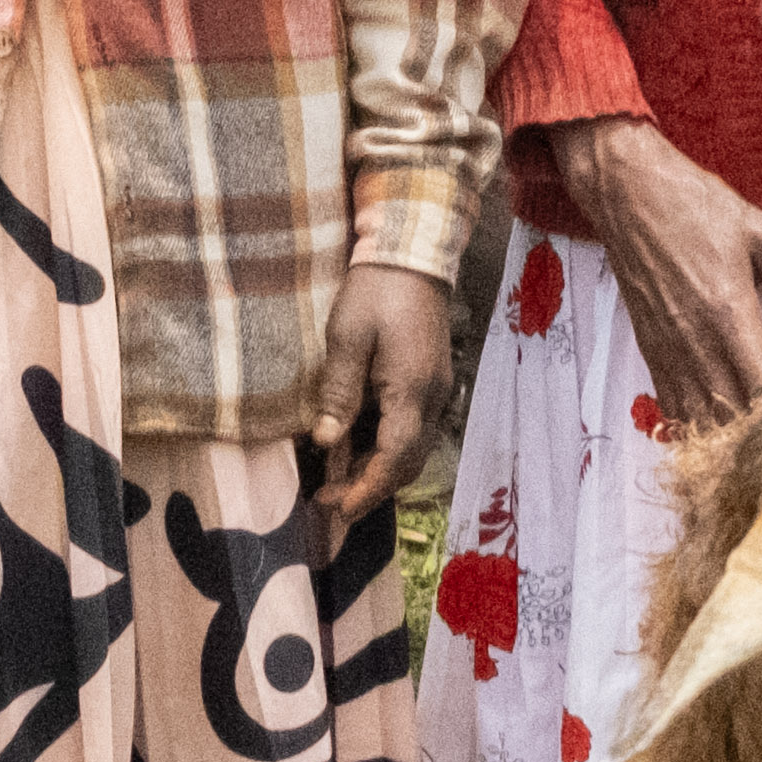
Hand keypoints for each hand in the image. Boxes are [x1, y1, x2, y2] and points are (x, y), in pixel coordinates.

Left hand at [307, 263, 453, 529]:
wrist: (413, 253)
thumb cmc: (377, 290)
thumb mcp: (347, 337)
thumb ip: (339, 392)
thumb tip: (325, 441)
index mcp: (412, 390)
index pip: (394, 458)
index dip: (366, 489)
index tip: (337, 507)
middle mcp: (432, 398)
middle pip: (408, 463)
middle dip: (371, 488)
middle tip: (329, 500)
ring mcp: (436, 390)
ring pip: (414, 449)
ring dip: (380, 471)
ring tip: (339, 481)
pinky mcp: (431, 380)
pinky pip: (414, 429)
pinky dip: (388, 449)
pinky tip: (358, 449)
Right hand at [549, 116, 761, 438]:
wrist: (627, 193)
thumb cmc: (694, 206)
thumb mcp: (760, 232)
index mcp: (728, 313)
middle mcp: (695, 343)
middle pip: (735, 417)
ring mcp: (668, 352)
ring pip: (702, 422)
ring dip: (733, 434)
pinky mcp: (650, 352)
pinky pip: (674, 409)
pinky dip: (699, 425)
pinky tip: (721, 426)